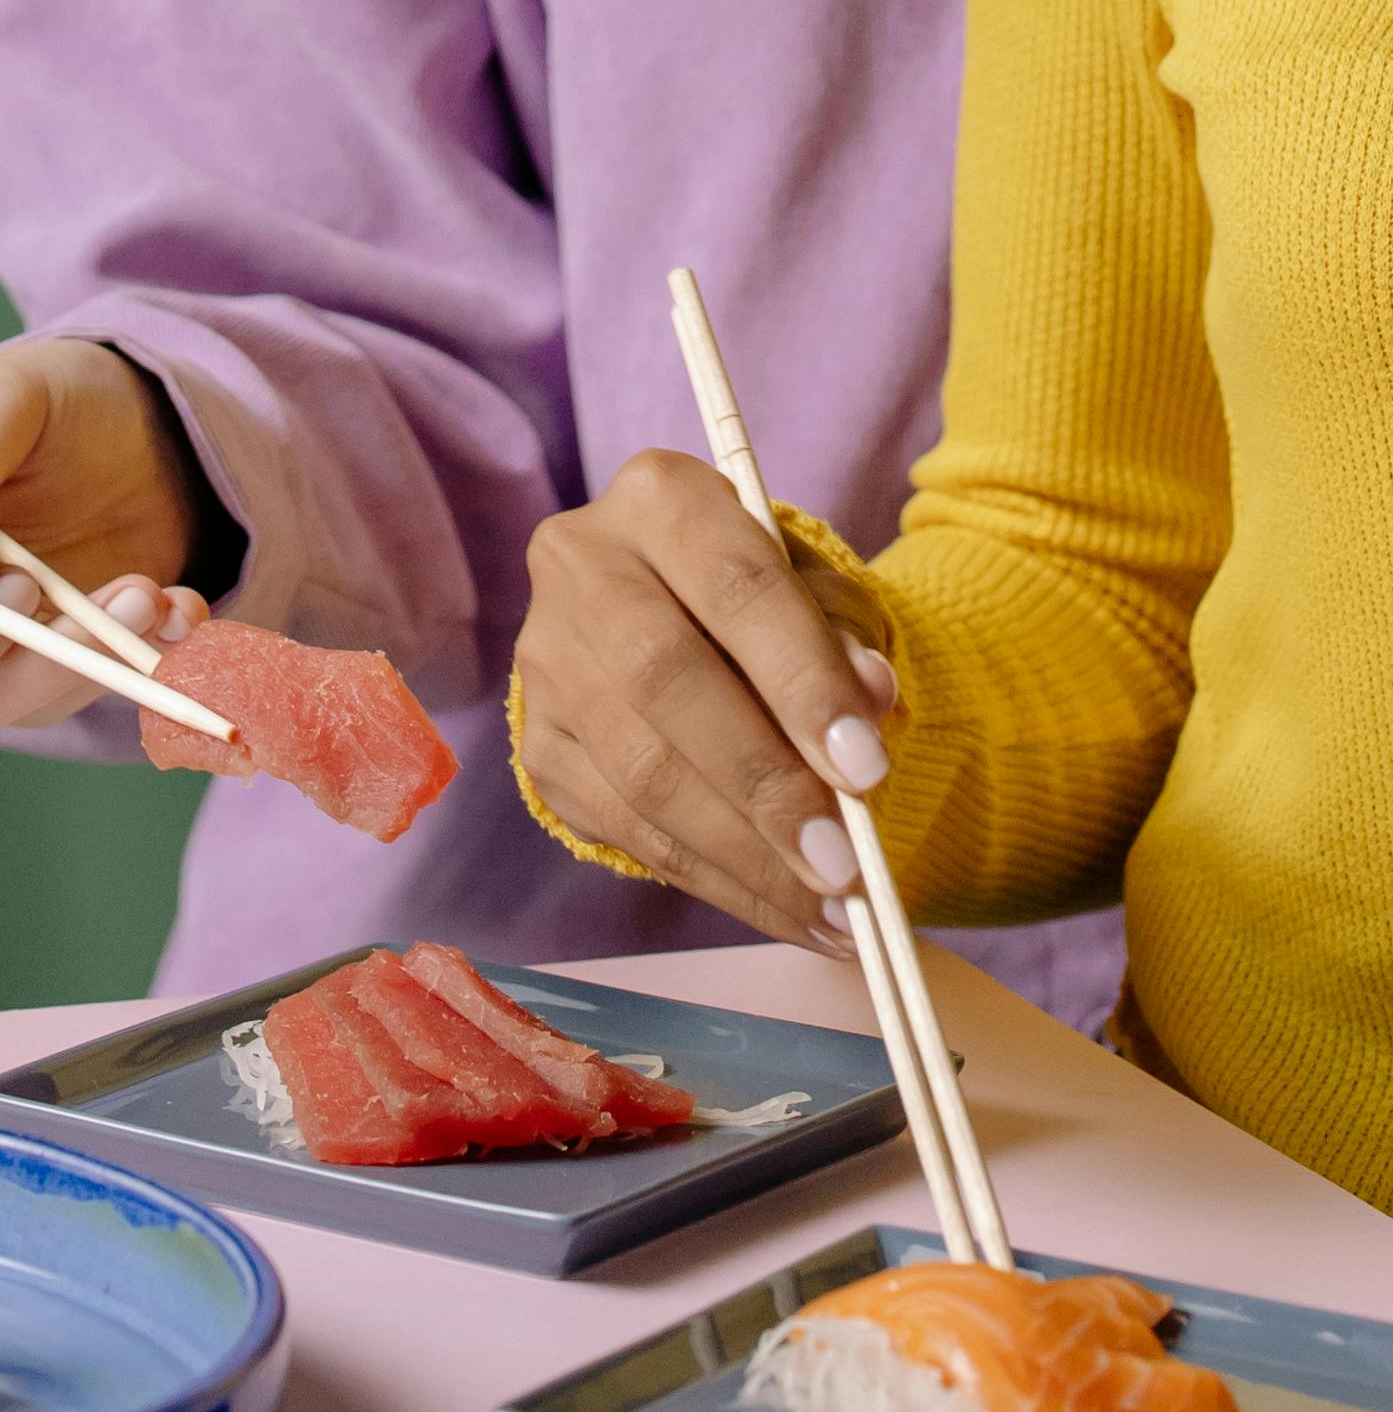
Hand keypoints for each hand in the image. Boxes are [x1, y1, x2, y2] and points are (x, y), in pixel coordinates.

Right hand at [514, 450, 899, 953]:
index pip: (734, 586)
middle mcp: (581, 565)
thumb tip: (870, 703)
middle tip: (846, 866)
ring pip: (641, 772)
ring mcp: (545, 661)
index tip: (867, 767)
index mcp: (660, 498)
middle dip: (766, 785)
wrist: (672, 612)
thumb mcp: (814, 590)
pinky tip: (790, 913)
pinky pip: (627, 830)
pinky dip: (718, 882)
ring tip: (835, 913)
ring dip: (747, 856)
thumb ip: (843, 635)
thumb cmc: (759, 599)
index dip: (801, 680)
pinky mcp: (540, 746)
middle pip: (667, 681)